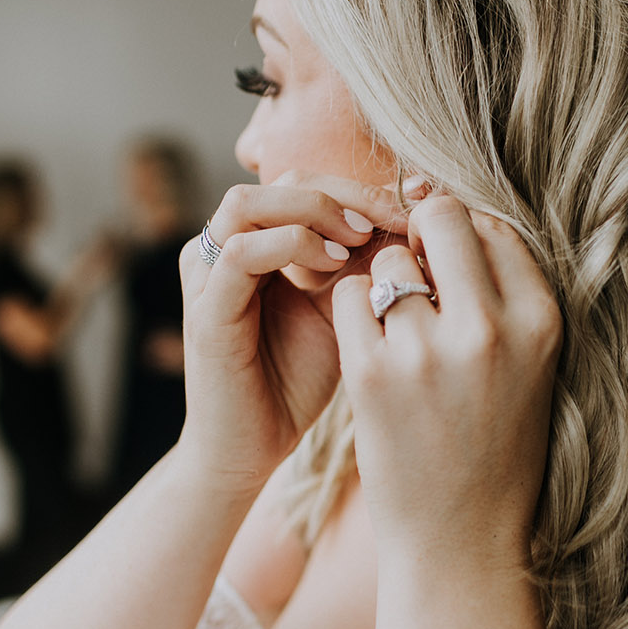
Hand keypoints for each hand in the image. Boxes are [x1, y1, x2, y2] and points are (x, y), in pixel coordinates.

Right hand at [178, 176, 409, 486]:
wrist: (253, 449)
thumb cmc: (298, 381)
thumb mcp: (345, 309)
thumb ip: (366, 262)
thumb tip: (422, 216)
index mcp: (258, 241)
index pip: (309, 182)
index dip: (365, 187)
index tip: (418, 206)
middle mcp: (224, 248)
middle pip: (283, 179)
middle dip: (347, 193)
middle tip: (395, 220)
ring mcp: (208, 276)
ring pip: (249, 202)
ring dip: (314, 211)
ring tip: (362, 239)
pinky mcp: (206, 311)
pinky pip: (239, 253)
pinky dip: (290, 245)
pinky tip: (334, 267)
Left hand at [332, 196, 563, 574]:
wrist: (461, 540)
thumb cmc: (495, 447)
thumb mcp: (531, 365)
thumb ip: (502, 294)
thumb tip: (442, 208)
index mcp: (541, 321)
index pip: (494, 225)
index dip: (462, 237)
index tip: (448, 267)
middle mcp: (491, 330)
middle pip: (441, 218)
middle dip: (420, 237)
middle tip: (415, 278)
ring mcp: (428, 351)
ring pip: (389, 261)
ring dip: (384, 286)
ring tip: (399, 338)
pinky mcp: (372, 375)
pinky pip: (348, 296)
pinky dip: (351, 314)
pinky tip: (369, 352)